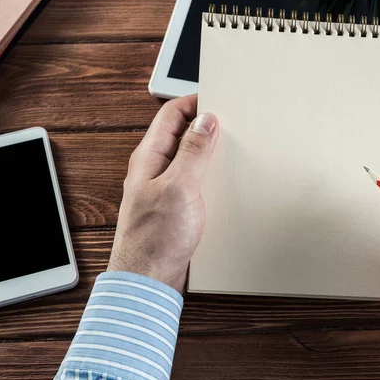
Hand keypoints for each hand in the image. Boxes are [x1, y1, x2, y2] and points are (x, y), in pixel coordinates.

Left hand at [107, 95, 218, 292]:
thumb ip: (193, 152)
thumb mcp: (179, 188)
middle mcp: (154, 169)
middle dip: (205, 124)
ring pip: (188, 157)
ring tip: (231, 148)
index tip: (219, 99)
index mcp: (149, 158)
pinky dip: (209, 172)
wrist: (150, 279)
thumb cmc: (155, 238)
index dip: (194, 102)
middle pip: (180, 134)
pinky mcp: (175, 205)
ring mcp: (164, 187)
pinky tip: (223, 179)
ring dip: (208, 149)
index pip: (170, 115)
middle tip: (231, 122)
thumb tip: (206, 121)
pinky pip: (193, 178)